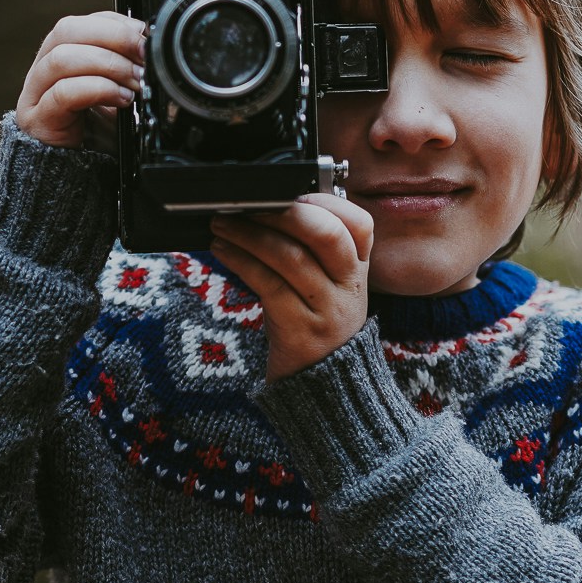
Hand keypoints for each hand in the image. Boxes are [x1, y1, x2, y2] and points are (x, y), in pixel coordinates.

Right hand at [17, 11, 146, 150]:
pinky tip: (121, 99)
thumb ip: (126, 67)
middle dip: (112, 37)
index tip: (143, 34)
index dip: (113, 22)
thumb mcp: (117, 92)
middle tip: (142, 55)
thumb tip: (153, 46)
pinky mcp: (38, 120)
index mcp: (59, 56)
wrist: (79, 177)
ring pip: (62, 58)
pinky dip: (98, 89)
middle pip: (66, 31)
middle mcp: (41, 70)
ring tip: (135, 82)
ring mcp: (34, 95)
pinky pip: (63, 93)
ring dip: (108, 65)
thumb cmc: (98, 134)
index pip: (80, 22)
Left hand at [211, 194, 373, 380]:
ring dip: (250, 234)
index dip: (326, 202)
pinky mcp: (302, 331)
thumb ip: (310, 250)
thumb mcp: (326, 287)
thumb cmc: (314, 326)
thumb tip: (267, 205)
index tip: (292, 193)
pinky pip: (270, 286)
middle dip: (282, 212)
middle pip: (327, 235)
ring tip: (221, 224)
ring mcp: (328, 310)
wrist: (323, 389)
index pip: (359, 225)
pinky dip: (242, 261)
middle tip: (246, 204)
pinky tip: (222, 251)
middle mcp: (349, 287)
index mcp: (358, 269)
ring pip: (292, 258)